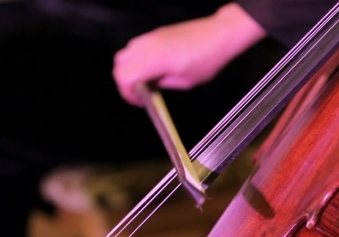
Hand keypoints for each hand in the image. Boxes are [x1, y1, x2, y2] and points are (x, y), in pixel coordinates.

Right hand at [112, 3, 266, 106]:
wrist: (219, 35)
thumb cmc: (208, 57)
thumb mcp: (185, 82)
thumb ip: (162, 85)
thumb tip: (148, 88)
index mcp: (157, 59)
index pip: (125, 76)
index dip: (127, 92)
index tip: (138, 100)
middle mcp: (150, 45)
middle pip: (119, 65)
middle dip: (125, 82)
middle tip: (139, 93)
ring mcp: (151, 37)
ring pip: (125, 54)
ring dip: (130, 69)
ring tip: (146, 80)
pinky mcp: (155, 34)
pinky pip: (136, 47)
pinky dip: (136, 60)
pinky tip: (151, 68)